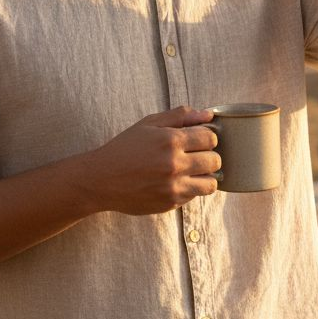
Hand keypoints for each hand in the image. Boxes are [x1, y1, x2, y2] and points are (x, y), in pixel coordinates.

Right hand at [85, 106, 220, 214]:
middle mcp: (175, 164)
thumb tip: (207, 115)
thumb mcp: (149, 124)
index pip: (210, 138)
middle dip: (209, 155)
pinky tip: (177, 181)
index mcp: (170, 140)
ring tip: (194, 170)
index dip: (208, 137)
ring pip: (211, 183)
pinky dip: (191, 188)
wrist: (102, 179)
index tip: (200, 139)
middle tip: (197, 154)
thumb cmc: (125, 148)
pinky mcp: (170, 203)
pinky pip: (194, 196)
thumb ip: (180, 116)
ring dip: (206, 175)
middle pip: (215, 160)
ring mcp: (173, 186)